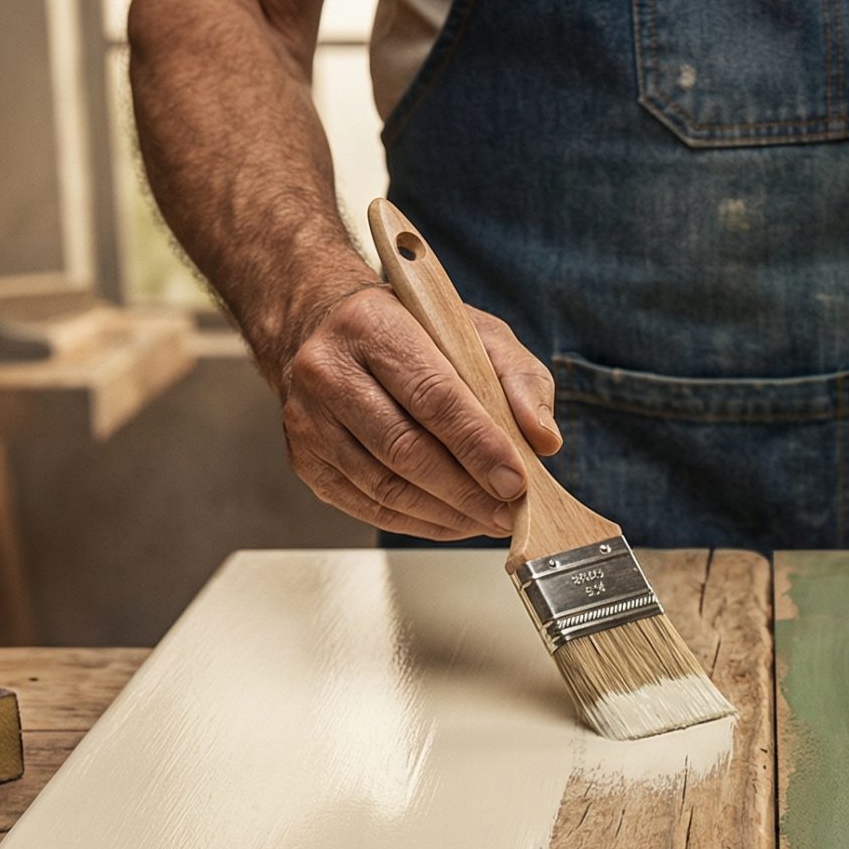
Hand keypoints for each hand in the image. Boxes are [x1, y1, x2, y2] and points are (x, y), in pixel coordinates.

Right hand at [277, 285, 562, 539]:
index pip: (432, 396)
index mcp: (372, 326)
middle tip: (507, 512)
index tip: (514, 480)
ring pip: (383, 486)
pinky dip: (416, 522)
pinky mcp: (305, 460)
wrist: (325, 327)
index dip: (477, 445)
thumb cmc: (410, 330)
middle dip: (465, 491)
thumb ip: (519, 379)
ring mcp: (308, 420)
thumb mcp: (476, 332)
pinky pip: (366, 506)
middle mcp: (328, 370)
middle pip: (404, 448)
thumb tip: (543, 439)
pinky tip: (451, 521)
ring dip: (444, 514)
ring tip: (487, 520)